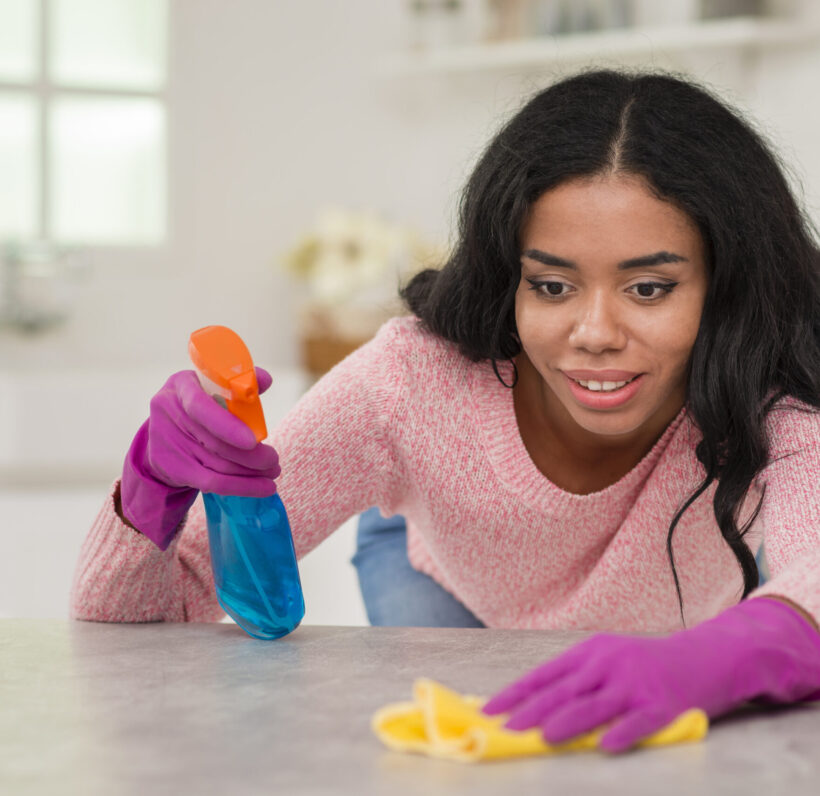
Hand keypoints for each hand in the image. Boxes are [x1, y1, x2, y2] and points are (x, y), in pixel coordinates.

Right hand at [120, 367, 280, 549]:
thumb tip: (265, 380)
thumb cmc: (201, 405)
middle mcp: (169, 413)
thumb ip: (240, 384)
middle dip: (251, 456)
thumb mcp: (214, 387)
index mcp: (182, 386)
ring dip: (251, 473)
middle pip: (214, 443)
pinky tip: (264, 487)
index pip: (199, 406)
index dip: (227, 426)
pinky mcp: (172, 468)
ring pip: (217, 466)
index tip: (253, 440)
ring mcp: (168, 443)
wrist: (165, 432)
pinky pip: (212, 483)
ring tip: (273, 472)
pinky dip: (242, 487)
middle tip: (274, 460)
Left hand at [481, 597, 819, 752]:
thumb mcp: (608, 659)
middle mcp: (609, 664)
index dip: (516, 693)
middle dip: (531, 711)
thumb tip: (534, 708)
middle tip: (506, 728)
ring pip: (594, 706)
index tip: (490, 710)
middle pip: (563, 691)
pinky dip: (621, 734)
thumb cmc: (647, 664)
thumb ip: (577, 680)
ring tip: (542, 736)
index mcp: (590, 652)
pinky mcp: (663, 704)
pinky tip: (605, 746)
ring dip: (567, 722)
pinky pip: (639, 721)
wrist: (706, 657)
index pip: (544, 675)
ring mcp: (636, 683)